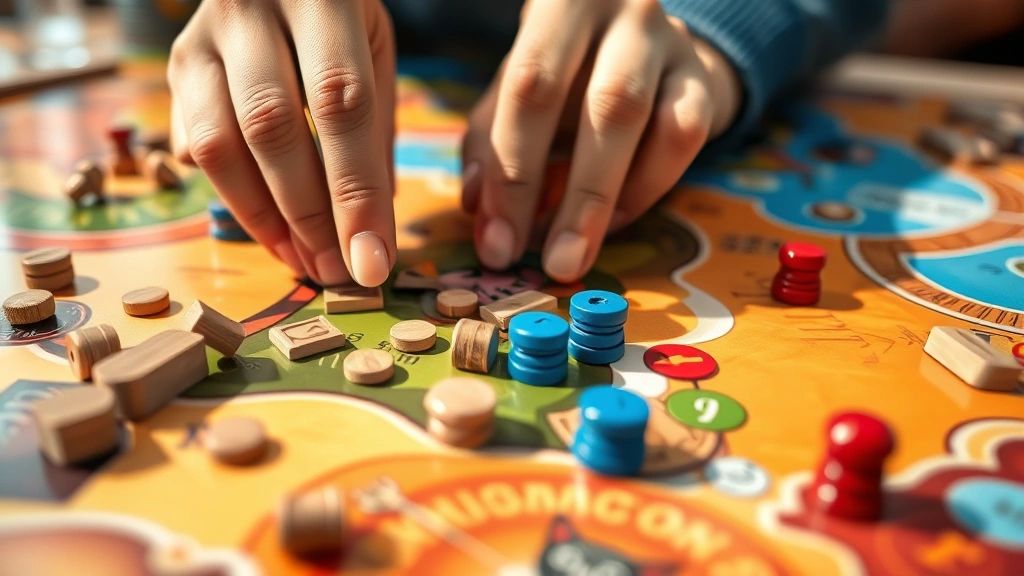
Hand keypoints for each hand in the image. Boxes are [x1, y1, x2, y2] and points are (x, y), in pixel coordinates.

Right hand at [168, 0, 396, 286]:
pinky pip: (195, 142)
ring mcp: (202, 36)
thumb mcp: (374, 53)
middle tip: (336, 271)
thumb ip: (373, 129)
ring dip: (263, 219)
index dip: (355, 191)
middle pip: (272, 127)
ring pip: (219, 143)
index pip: (340, 103)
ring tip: (303, 261)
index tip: (372, 261)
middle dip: (307, 216)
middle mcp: (250, 7)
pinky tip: (270, 226)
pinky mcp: (178, 63)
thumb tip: (371, 230)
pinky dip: (232, 195)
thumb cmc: (338, 18)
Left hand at [461, 0, 740, 282]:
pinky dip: (646, 187)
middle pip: (599, 106)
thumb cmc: (561, 68)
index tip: (497, 244)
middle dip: (571, 198)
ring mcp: (669, 41)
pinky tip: (614, 220)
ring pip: (644, 122)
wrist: (637, 39)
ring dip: (606, 200)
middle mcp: (621, 10)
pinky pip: (682, 138)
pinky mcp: (702, 79)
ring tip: (576, 254)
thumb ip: (490, 139)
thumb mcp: (516, 88)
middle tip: (552, 265)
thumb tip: (478, 209)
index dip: (512, 173)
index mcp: (560, 3)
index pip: (529, 88)